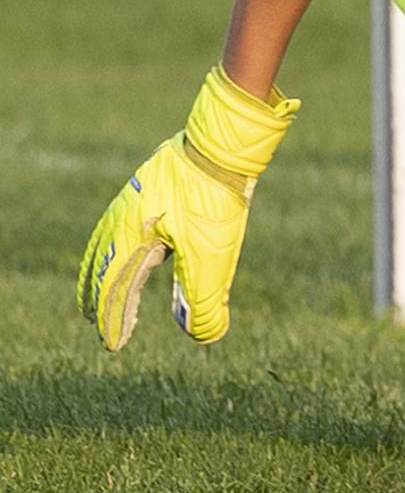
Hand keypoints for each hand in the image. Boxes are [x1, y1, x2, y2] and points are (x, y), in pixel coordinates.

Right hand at [77, 67, 299, 349]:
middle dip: (100, 299)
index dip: (114, 319)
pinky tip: (133, 248)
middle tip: (97, 324)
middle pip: (102, 268)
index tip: (113, 345)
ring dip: (103, 273)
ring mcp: (131, 202)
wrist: (220, 147)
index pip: (114, 290)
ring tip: (101, 290)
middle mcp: (122, 221)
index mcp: (131, 240)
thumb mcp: (212, 255)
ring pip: (107, 245)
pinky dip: (116, 247)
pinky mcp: (146, 189)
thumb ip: (204, 298)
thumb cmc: (213, 200)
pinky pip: (120, 225)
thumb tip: (204, 335)